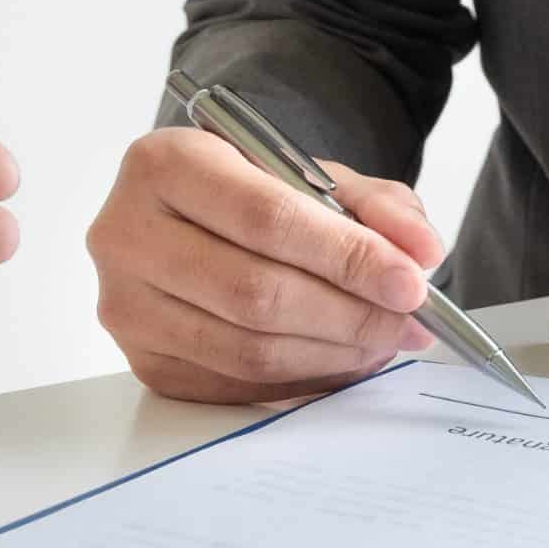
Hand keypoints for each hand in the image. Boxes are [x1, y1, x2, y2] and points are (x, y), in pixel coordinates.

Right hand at [87, 128, 443, 402]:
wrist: (185, 218)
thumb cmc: (248, 192)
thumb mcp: (311, 175)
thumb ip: (374, 205)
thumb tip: (421, 253)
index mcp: (165, 163)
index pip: (266, 218)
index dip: (347, 256)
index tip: (410, 283)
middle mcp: (126, 233)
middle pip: (255, 293)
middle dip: (350, 315)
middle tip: (409, 323)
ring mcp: (127, 305)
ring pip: (247, 349)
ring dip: (333, 353)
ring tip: (383, 340)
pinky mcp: (144, 360)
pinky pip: (237, 384)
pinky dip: (303, 380)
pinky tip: (340, 359)